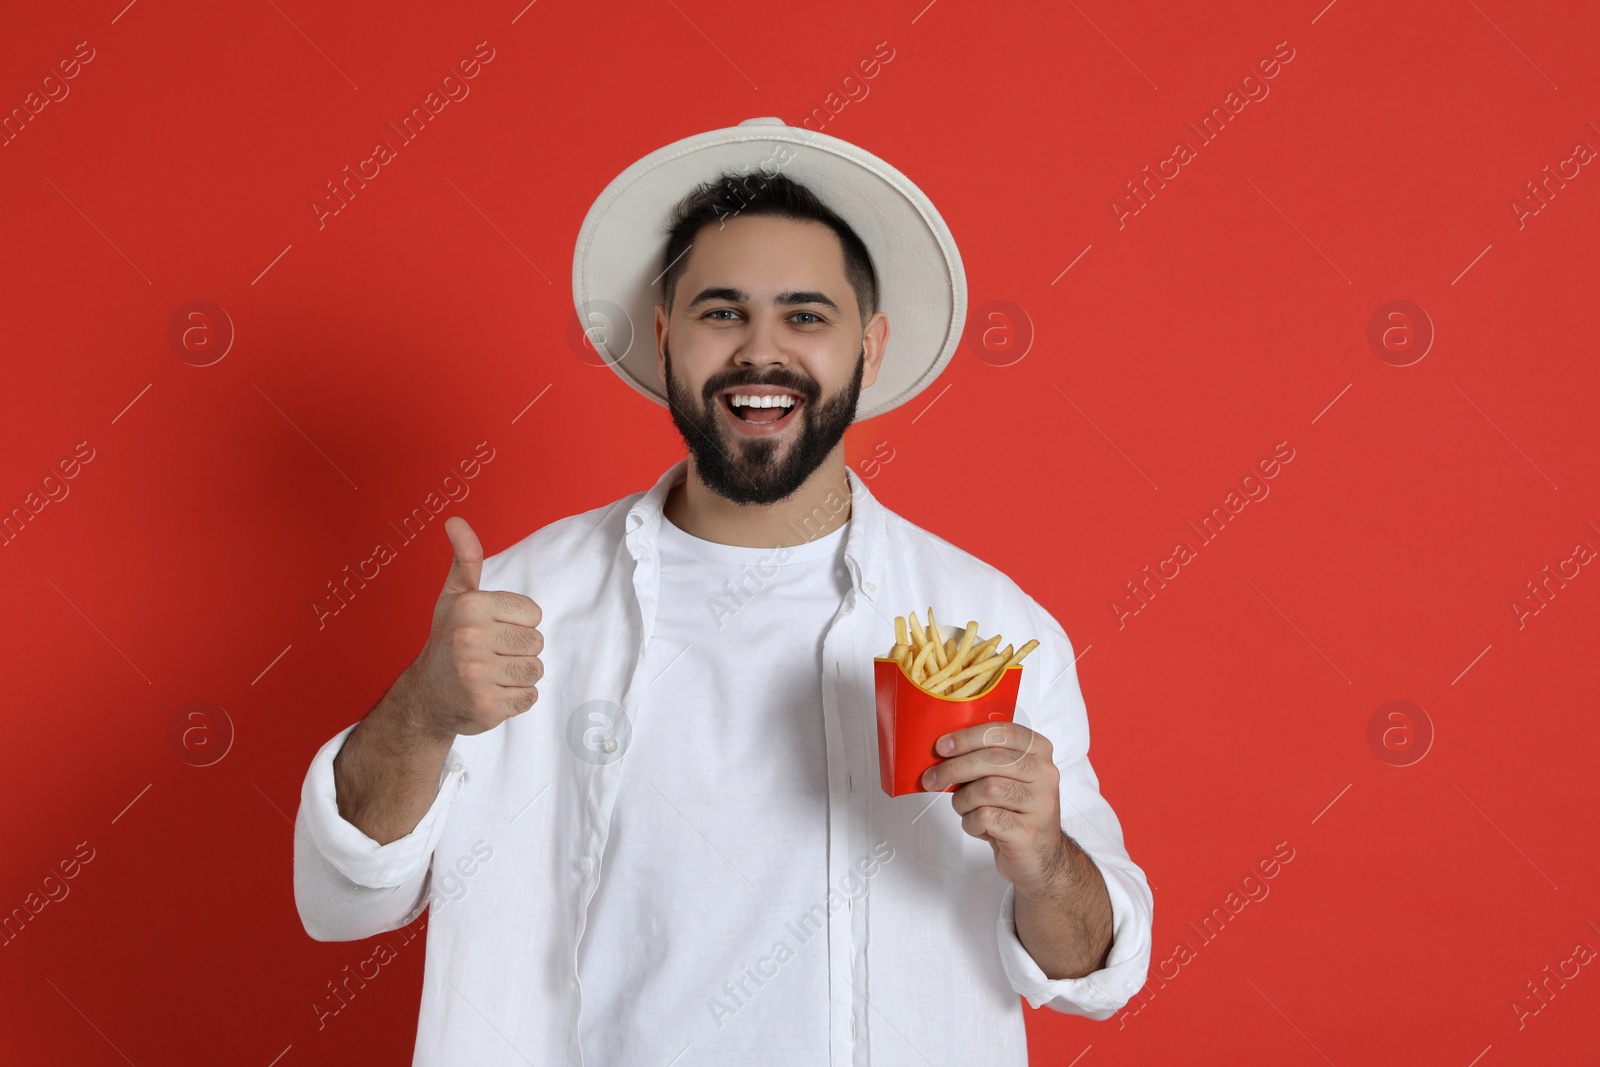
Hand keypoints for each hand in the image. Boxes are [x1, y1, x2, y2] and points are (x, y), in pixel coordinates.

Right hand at [404, 516, 544, 738]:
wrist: (426, 698)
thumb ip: (466, 558)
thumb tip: (456, 520)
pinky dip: (515, 698)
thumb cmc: (448, 640)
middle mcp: (470, 639)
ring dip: (519, 675)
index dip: (518, 623)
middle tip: (490, 655)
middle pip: (536, 642)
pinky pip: (529, 697)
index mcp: (469, 607)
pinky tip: (491, 692)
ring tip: (492, 673)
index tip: (492, 629)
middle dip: (519, 650)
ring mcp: (477, 675)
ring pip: (535, 670)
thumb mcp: (455, 596)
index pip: (533, 613)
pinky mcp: (486, 706)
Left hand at [920, 721, 1069, 895]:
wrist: (1039, 855)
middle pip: (991, 760)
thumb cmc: (1015, 810)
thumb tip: (942, 752)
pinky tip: (978, 826)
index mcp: (1038, 751)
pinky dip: (971, 822)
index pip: (1003, 733)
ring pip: (987, 789)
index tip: (942, 746)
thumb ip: (984, 759)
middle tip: (932, 778)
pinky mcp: (1028, 831)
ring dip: (963, 800)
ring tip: (963, 808)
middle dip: (954, 769)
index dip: (968, 737)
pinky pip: (986, 817)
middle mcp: (1044, 774)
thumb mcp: (1005, 777)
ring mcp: (1040, 803)